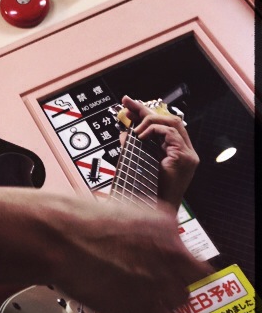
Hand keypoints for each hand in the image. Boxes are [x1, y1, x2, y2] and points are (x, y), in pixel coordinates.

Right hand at [53, 197, 211, 312]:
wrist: (60, 237)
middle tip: (151, 282)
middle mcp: (169, 254)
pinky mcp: (143, 308)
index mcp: (165, 225)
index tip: (166, 267)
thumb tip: (148, 240)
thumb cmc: (78, 220)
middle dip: (171, 282)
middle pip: (189, 279)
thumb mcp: (120, 210)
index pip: (188, 251)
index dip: (175, 262)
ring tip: (145, 301)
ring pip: (182, 304)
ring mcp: (159, 281)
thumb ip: (145, 229)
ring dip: (166, 304)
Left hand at [121, 95, 198, 211]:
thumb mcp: (138, 161)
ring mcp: (188, 154)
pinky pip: (171, 133)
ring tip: (136, 129)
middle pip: (169, 119)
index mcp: (175, 151)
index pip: (163, 124)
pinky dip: (154, 131)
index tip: (128, 104)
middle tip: (127, 103)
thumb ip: (134, 146)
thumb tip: (124, 132)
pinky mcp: (186, 158)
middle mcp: (185, 151)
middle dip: (146, 109)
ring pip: (173, 122)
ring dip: (151, 121)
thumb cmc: (149, 189)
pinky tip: (142, 136)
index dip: (145, 112)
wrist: (156, 209)